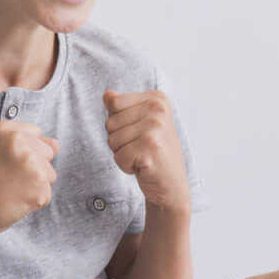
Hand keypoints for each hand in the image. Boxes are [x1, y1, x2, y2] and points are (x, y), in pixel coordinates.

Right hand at [0, 120, 58, 242]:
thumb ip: (28, 142)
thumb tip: (56, 146)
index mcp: (3, 129)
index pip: (36, 134)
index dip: (23, 152)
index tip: (2, 163)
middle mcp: (17, 141)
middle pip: (47, 152)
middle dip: (33, 168)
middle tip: (5, 178)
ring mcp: (29, 162)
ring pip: (50, 174)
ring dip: (34, 186)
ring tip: (9, 189)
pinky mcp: (38, 185)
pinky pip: (47, 194)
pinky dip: (33, 202)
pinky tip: (14, 201)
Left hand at [103, 89, 189, 211]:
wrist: (172, 183)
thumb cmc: (155, 152)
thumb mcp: (140, 123)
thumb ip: (123, 107)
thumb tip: (107, 94)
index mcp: (157, 99)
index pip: (114, 103)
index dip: (118, 123)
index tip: (138, 132)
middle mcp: (158, 110)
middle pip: (110, 122)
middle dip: (118, 140)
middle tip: (141, 147)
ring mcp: (155, 129)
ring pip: (112, 140)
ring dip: (122, 153)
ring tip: (142, 156)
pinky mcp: (150, 149)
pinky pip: (118, 157)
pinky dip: (126, 166)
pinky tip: (143, 166)